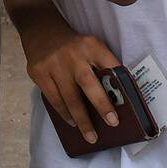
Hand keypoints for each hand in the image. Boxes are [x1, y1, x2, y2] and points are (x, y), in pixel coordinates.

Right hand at [18, 9, 121, 145]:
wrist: (41, 31)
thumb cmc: (73, 46)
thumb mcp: (91, 46)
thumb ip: (102, 65)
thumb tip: (117, 96)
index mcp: (91, 46)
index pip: (109, 65)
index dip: (119, 84)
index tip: (127, 103)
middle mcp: (72, 54)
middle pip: (88, 83)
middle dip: (102, 105)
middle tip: (113, 123)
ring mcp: (53, 64)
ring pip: (69, 97)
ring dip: (81, 119)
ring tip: (91, 136)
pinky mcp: (38, 72)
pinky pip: (53, 99)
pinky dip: (64, 113)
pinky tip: (72, 122)